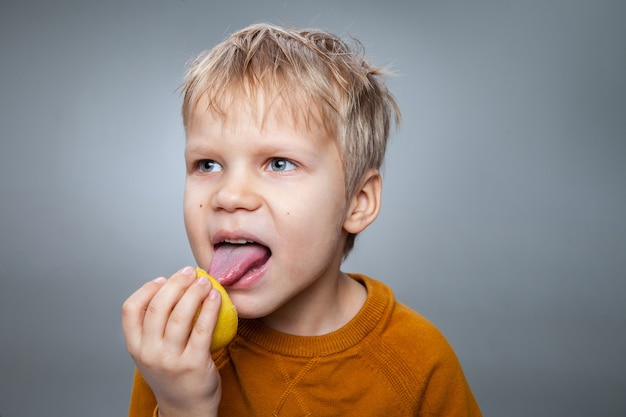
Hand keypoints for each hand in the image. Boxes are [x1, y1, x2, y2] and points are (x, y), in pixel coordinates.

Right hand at [122, 266, 221, 416]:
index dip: (146, 289)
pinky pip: (203, 329)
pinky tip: (216, 297)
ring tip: (205, 281)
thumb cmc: (172, 374)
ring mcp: (170, 360)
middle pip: (158, 307)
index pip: (130, 310)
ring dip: (194, 292)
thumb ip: (155, 327)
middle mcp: (149, 353)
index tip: (162, 278)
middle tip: (189, 272)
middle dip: (175, 283)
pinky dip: (210, 308)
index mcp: (135, 347)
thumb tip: (172, 287)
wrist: (186, 409)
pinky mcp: (193, 364)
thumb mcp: (152, 353)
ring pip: (180, 315)